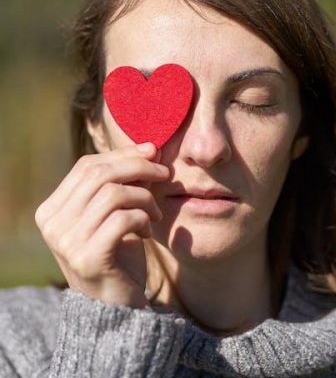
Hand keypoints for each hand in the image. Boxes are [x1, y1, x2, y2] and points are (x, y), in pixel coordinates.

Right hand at [34, 142, 168, 307]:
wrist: (117, 304)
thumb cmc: (119, 254)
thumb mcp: (116, 213)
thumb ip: (123, 183)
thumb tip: (150, 148)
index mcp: (53, 208)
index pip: (87, 166)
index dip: (122, 154)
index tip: (153, 152)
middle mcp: (53, 223)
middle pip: (99, 174)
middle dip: (139, 167)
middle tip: (165, 173)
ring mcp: (66, 241)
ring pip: (113, 194)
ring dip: (145, 198)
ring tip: (155, 214)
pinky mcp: (88, 258)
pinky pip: (123, 219)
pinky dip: (143, 219)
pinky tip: (148, 232)